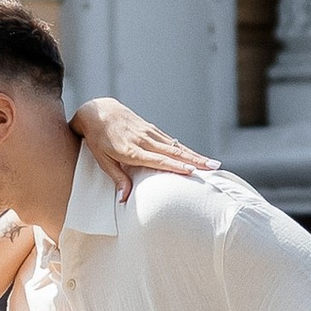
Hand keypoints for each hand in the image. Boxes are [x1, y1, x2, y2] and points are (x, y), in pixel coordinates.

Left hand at [71, 95, 216, 200]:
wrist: (97, 110)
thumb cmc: (97, 138)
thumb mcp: (101, 159)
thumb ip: (117, 178)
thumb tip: (124, 199)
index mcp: (131, 150)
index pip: (158, 159)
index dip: (175, 165)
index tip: (192, 171)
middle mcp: (143, 140)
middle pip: (173, 152)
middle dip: (195, 160)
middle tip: (214, 168)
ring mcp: (149, 133)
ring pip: (175, 145)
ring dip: (195, 155)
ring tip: (212, 163)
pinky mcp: (151, 128)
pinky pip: (170, 140)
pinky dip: (184, 148)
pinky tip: (195, 155)